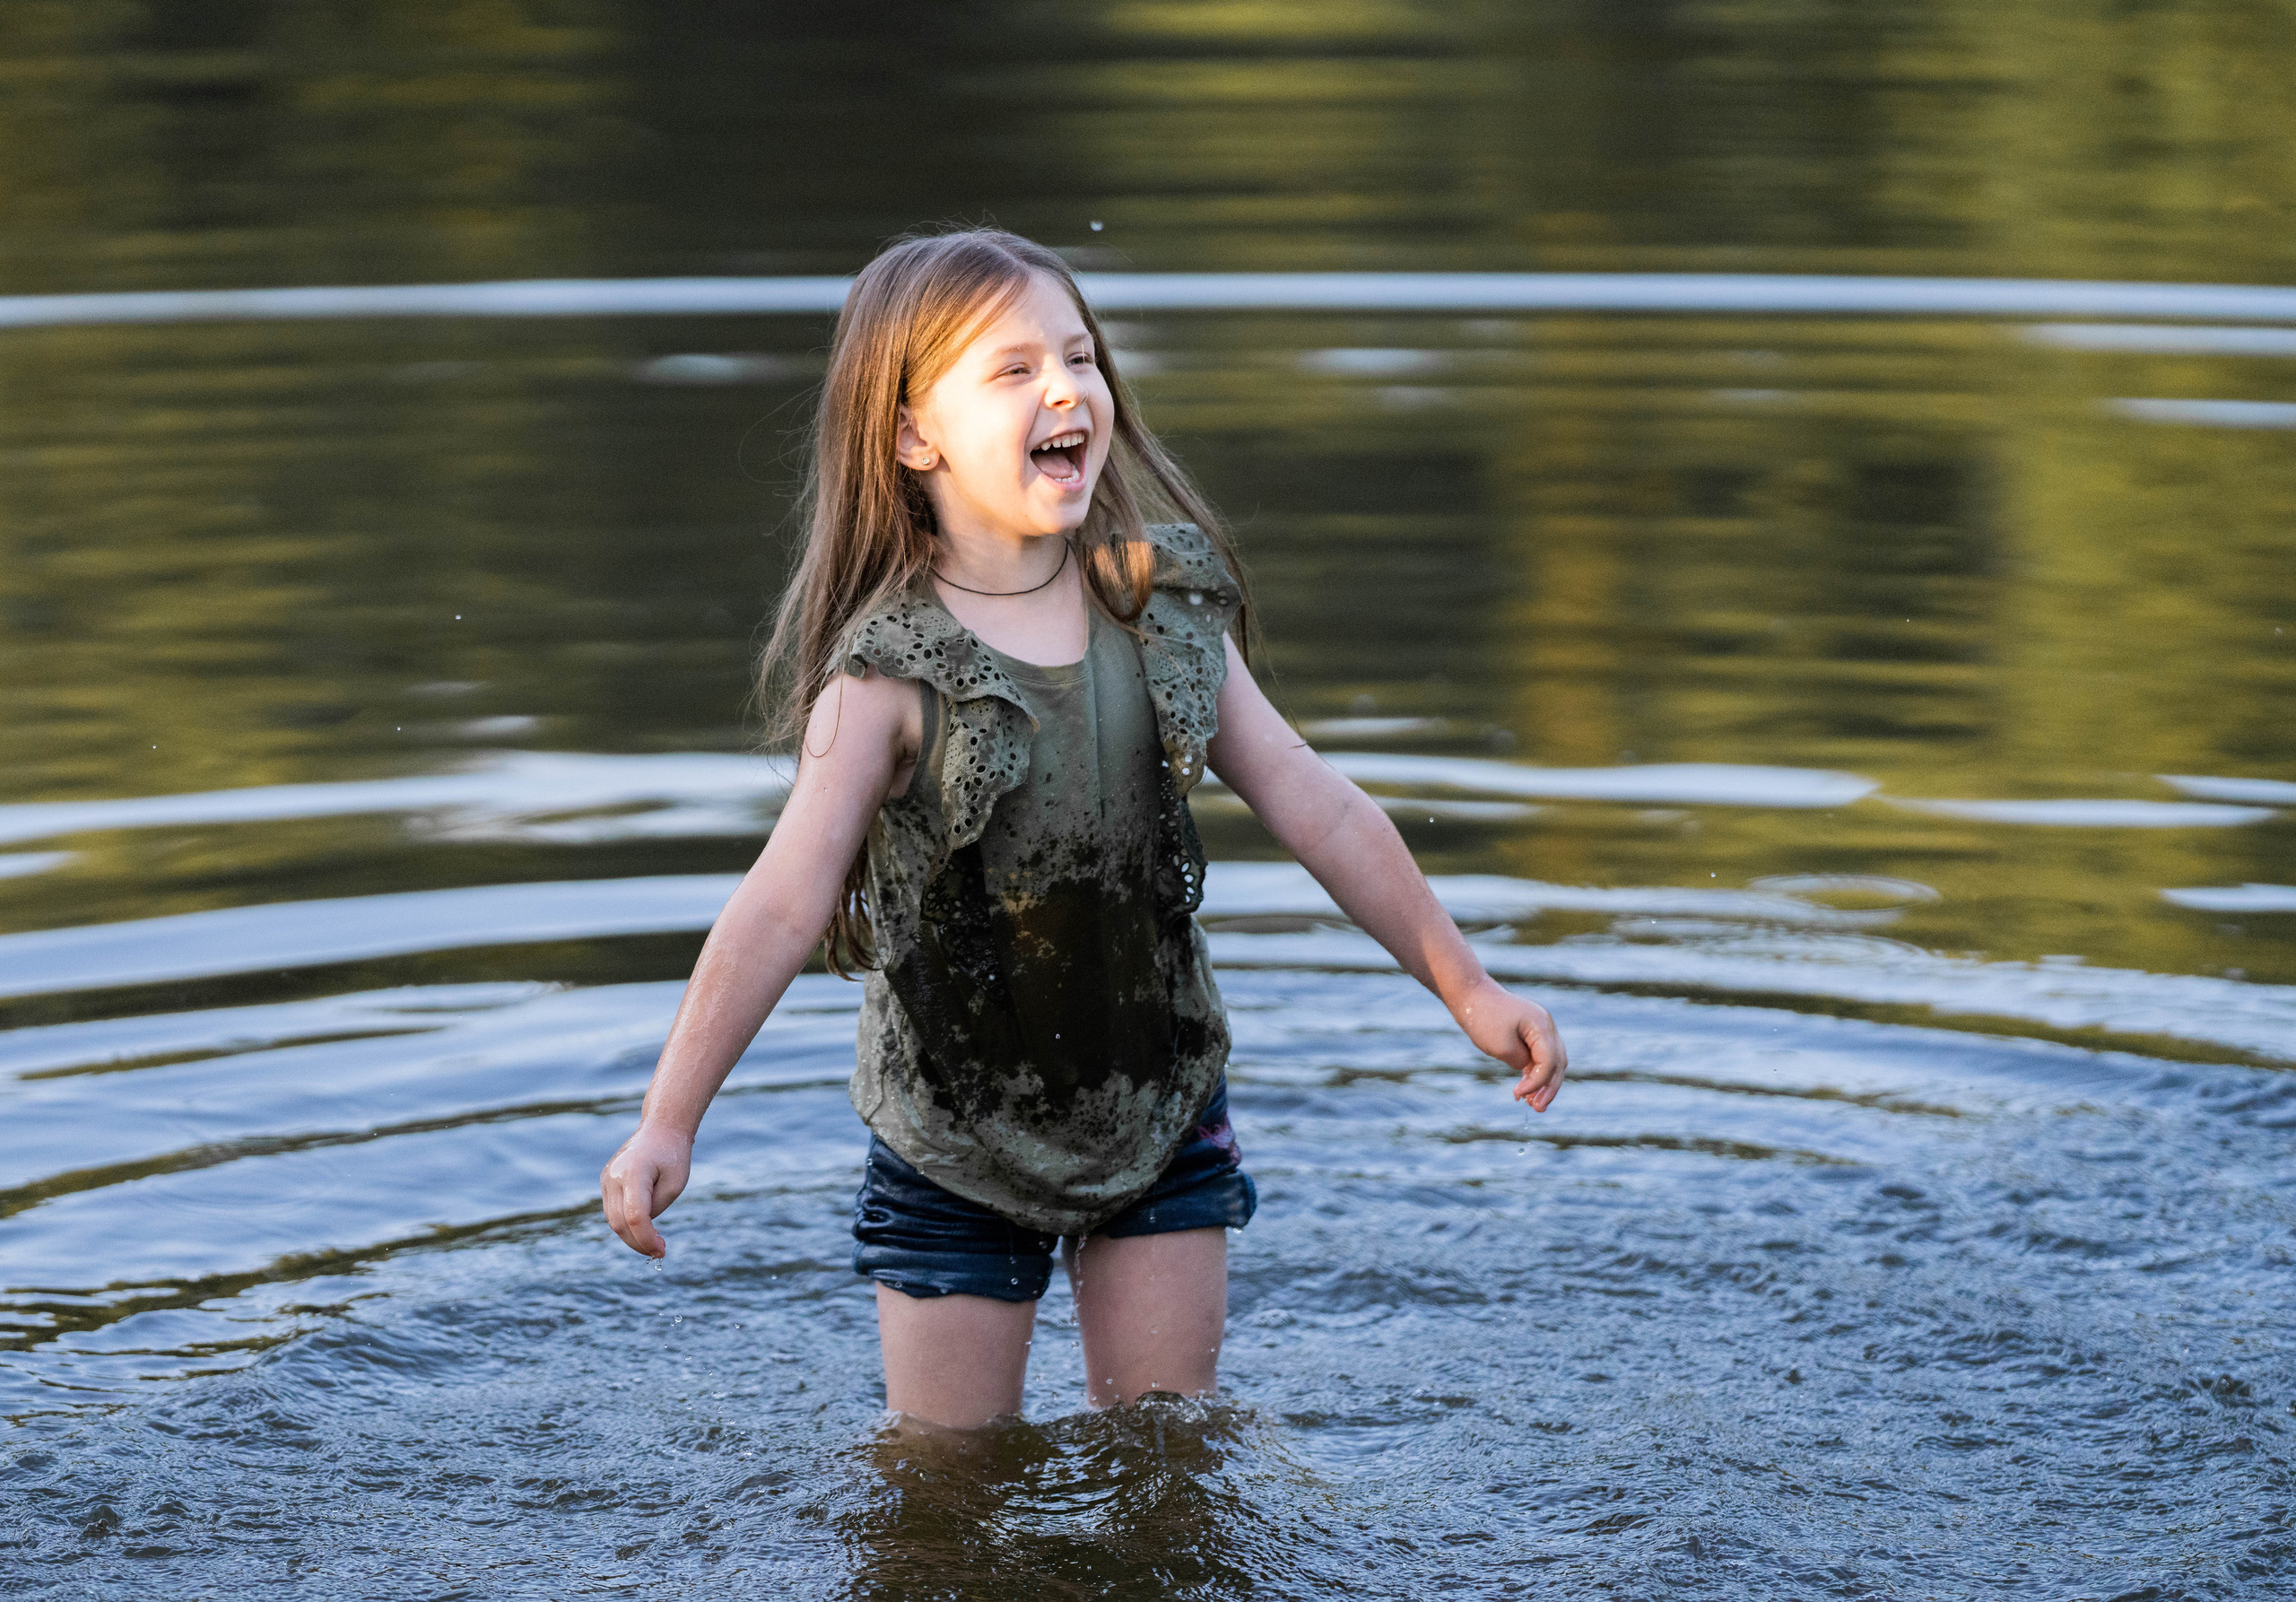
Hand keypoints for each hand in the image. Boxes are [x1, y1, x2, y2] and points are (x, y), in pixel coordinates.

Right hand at [600, 1122, 692, 1257]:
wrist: (660, 1128)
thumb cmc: (672, 1154)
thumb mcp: (675, 1184)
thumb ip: (656, 1208)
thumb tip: (641, 1228)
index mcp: (632, 1173)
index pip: (635, 1216)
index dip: (646, 1239)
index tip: (661, 1251)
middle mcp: (613, 1177)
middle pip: (619, 1222)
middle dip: (638, 1243)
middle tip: (659, 1252)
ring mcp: (606, 1179)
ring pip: (613, 1219)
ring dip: (631, 1236)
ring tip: (654, 1243)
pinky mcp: (606, 1181)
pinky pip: (613, 1210)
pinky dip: (626, 1224)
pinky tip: (643, 1230)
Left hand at [1451, 978, 1567, 1112]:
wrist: (1469, 994)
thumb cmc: (1482, 1017)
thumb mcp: (1501, 1046)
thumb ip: (1520, 1062)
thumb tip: (1529, 1071)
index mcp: (1542, 1026)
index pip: (1550, 1061)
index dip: (1537, 1082)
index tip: (1517, 1095)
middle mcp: (1546, 1026)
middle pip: (1557, 1063)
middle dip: (1549, 1088)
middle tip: (1537, 1109)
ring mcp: (1540, 1028)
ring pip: (1551, 1061)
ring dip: (1543, 1083)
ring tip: (1533, 1105)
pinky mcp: (1529, 1033)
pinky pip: (1538, 1056)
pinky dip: (1534, 1073)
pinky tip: (1524, 1090)